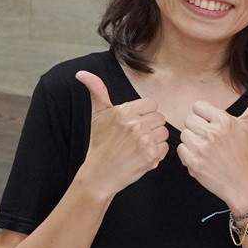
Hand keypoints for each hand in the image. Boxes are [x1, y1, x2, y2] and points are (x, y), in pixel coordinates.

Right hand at [75, 70, 169, 196]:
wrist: (99, 175)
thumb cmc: (99, 144)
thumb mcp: (98, 115)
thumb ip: (97, 91)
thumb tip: (82, 73)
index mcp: (124, 112)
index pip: (152, 104)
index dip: (145, 114)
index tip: (135, 122)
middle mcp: (135, 125)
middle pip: (160, 118)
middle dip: (151, 126)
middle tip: (136, 136)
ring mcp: (144, 141)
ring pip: (164, 132)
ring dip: (155, 139)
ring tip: (139, 146)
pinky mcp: (151, 156)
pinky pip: (165, 148)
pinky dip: (157, 153)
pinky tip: (142, 155)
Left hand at [178, 88, 247, 208]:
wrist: (241, 184)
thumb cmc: (244, 154)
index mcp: (224, 121)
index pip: (198, 106)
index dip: (204, 116)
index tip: (213, 126)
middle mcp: (212, 133)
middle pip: (189, 119)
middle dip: (197, 128)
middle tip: (210, 139)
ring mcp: (202, 148)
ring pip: (184, 134)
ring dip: (192, 142)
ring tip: (207, 149)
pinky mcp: (193, 162)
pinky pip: (180, 149)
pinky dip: (188, 154)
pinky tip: (201, 158)